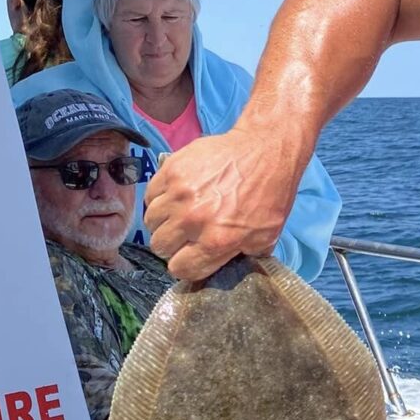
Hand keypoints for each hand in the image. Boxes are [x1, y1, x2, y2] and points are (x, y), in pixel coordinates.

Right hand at [144, 128, 302, 280]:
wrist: (264, 150)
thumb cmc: (269, 194)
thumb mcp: (266, 236)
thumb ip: (243, 257)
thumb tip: (227, 268)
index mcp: (216, 241)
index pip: (180, 268)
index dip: (185, 265)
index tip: (189, 258)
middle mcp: (193, 219)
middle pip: (160, 246)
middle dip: (172, 245)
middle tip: (185, 235)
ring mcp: (178, 193)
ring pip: (151, 222)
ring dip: (163, 222)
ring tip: (179, 214)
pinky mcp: (171, 170)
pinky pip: (150, 195)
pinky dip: (159, 198)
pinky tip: (175, 197)